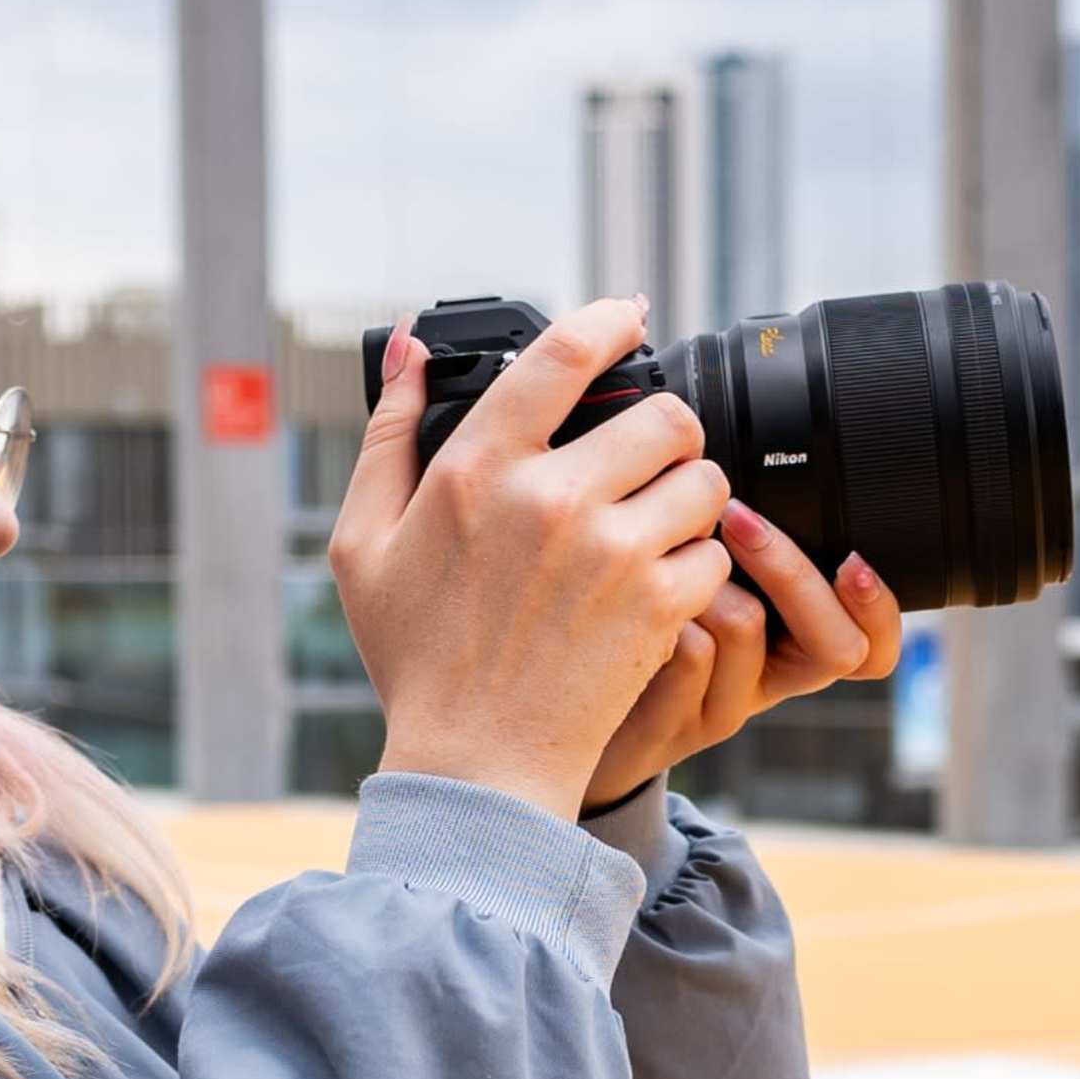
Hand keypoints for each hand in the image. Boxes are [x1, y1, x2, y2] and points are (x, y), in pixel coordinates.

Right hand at [330, 296, 738, 826]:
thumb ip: (388, 432)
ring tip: (657, 526)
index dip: (612, 320)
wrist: (475, 764)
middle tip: (649, 459)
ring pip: (702, 479)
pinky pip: (714, 552)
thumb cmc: (417, 657)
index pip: (565, 355)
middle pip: (663, 413)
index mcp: (478, 467)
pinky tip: (660, 586)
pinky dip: (698, 567)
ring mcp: (611, 552)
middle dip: (665, 431)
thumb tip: (407, 343)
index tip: (632, 314)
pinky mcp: (657, 605)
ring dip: (689, 497)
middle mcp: (550, 497)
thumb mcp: (365, 541)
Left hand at [581, 509, 903, 815]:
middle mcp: (766, 686)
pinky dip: (661, 603)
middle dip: (789, 568)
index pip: (871, 647)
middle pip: (835, 645)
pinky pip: (687, 648)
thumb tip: (734, 468)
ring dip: (706, 575)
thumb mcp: (692, 580)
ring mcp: (720, 710)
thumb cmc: (627, 631)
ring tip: (658, 547)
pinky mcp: (672, 725)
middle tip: (739, 517)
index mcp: (789, 649)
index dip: (879, 608)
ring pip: (749, 626)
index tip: (854, 558)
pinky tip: (624, 591)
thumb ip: (730, 540)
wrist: (566, 713)